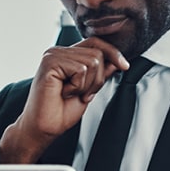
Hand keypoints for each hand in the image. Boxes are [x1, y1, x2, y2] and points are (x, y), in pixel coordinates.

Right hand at [0, 37, 128, 162]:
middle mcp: (58, 52)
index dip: (113, 53)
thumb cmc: (60, 112)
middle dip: (97, 79)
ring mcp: (52, 55)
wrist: (44, 128)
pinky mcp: (49, 63)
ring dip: (87, 84)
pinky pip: (81, 69)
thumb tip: (116, 61)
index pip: (95, 42)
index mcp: (66, 55)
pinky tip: (63, 93)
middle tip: (82, 94)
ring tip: (71, 93)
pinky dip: (77, 86)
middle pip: (97, 53)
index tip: (124, 66)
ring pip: (92, 61)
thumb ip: (100, 73)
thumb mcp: (88, 89)